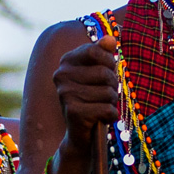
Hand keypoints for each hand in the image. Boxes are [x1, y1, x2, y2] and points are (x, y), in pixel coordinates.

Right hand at [52, 31, 121, 157]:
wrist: (81, 134)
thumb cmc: (92, 99)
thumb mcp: (98, 74)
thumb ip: (103, 54)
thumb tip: (110, 39)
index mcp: (66, 61)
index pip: (95, 51)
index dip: (109, 62)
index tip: (108, 71)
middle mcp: (61, 75)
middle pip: (104, 73)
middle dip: (112, 86)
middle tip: (105, 95)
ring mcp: (65, 94)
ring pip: (108, 92)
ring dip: (111, 102)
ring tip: (101, 107)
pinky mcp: (73, 112)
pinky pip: (107, 109)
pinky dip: (111, 116)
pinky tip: (101, 119)